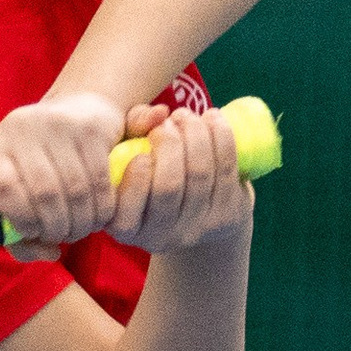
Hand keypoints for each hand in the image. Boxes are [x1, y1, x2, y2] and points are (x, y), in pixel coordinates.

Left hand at [0, 90, 126, 258]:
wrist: (78, 111)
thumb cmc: (43, 164)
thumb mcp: (22, 192)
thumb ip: (23, 235)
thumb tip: (48, 254)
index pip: (3, 189)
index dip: (22, 220)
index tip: (35, 233)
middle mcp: (21, 128)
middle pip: (45, 193)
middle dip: (58, 227)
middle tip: (65, 237)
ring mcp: (57, 124)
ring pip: (76, 190)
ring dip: (82, 222)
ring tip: (81, 230)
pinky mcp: (90, 128)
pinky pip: (99, 181)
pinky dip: (101, 208)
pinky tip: (98, 216)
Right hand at [106, 103, 254, 254]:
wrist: (198, 213)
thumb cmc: (152, 174)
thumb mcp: (130, 155)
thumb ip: (131, 130)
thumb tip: (158, 113)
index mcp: (124, 227)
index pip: (127, 206)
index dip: (137, 173)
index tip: (143, 147)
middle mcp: (159, 237)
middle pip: (168, 186)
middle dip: (170, 143)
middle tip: (170, 120)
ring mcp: (195, 229)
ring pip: (200, 175)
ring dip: (196, 134)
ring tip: (188, 116)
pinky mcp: (226, 217)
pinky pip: (225, 171)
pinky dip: (221, 138)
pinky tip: (213, 119)